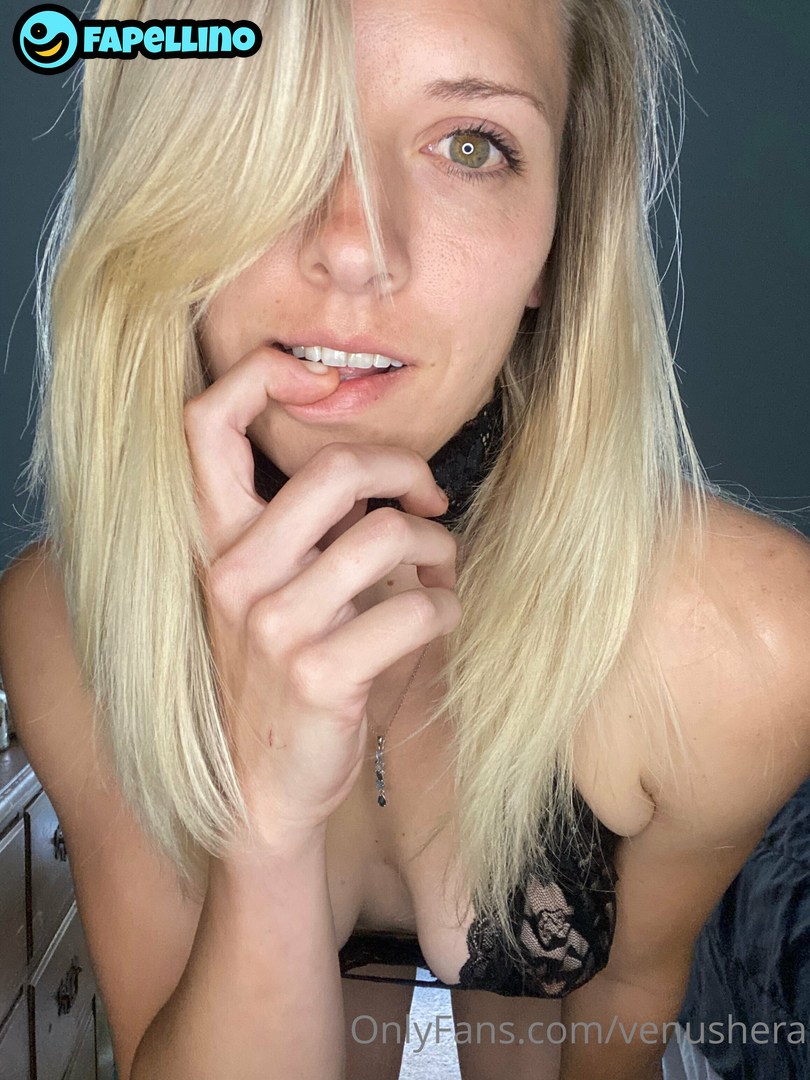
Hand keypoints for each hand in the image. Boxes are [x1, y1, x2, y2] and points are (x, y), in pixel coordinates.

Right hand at [184, 345, 459, 847]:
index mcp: (214, 542)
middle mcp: (233, 572)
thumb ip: (308, 529)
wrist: (261, 791)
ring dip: (437, 547)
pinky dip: (447, 605)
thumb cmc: (276, 678)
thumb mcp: (269, 593)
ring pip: (390, 536)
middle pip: (336, 468)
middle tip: (428, 494)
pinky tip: (438, 618)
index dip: (259, 373)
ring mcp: (274, 624)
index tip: (315, 380)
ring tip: (438, 569)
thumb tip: (388, 480)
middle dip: (406, 467)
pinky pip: (419, 608)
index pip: (205, 424)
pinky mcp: (321, 673)